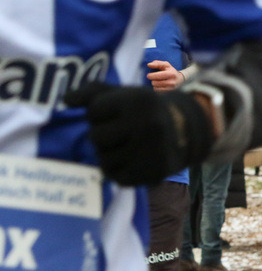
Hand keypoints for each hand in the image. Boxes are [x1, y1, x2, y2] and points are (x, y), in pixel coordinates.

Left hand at [64, 83, 213, 185]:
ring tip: (131, 145)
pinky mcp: (153, 172)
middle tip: (126, 131)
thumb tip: (65, 100)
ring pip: (104, 159)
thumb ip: (93, 93)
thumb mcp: (125, 94)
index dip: (102, 113)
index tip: (122, 112)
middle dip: (105, 135)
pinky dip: (120, 170)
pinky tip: (135, 160)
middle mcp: (147, 124)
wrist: (188, 130)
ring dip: (111, 154)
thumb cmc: (146, 110)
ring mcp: (151, 150)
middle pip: (95, 137)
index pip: (93, 111)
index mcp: (139, 100)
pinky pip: (116, 177)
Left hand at [146, 60, 183, 90]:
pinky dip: (157, 88)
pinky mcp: (169, 93)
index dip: (150, 75)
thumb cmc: (171, 71)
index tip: (149, 75)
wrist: (180, 80)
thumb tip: (149, 65)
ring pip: (155, 88)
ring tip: (158, 82)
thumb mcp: (166, 65)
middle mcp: (172, 82)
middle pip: (154, 83)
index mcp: (171, 74)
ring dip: (155, 85)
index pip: (157, 76)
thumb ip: (157, 63)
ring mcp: (170, 89)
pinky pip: (157, 92)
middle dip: (153, 80)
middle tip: (155, 78)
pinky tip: (160, 86)